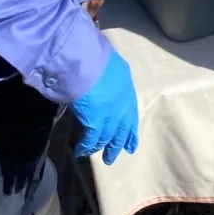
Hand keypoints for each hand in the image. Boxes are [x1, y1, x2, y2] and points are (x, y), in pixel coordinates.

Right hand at [71, 49, 137, 164]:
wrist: (85, 60)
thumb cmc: (94, 56)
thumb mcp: (109, 63)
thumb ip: (110, 75)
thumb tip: (102, 80)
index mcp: (126, 88)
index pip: (130, 114)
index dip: (130, 130)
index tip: (131, 144)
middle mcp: (122, 104)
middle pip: (122, 129)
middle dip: (118, 144)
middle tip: (113, 156)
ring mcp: (110, 114)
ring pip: (107, 136)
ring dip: (102, 148)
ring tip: (98, 158)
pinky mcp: (95, 121)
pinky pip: (92, 139)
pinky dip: (86, 146)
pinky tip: (82, 151)